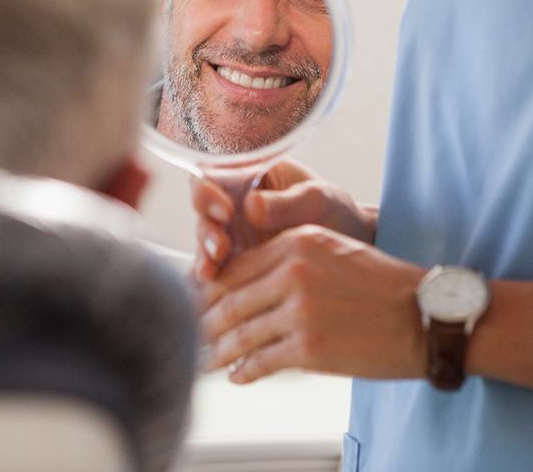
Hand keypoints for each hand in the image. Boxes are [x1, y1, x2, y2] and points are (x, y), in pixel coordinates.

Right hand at [192, 160, 377, 280]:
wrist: (348, 246)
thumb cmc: (332, 211)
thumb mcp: (316, 200)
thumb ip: (285, 203)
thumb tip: (251, 206)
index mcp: (247, 174)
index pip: (213, 174)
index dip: (209, 191)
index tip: (226, 210)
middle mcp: (232, 202)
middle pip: (202, 210)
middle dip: (206, 229)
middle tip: (220, 248)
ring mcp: (231, 232)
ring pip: (204, 240)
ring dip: (205, 255)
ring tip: (212, 271)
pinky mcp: (235, 261)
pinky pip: (215, 266)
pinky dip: (211, 277)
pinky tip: (212, 287)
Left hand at [200, 224, 424, 382]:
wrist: (426, 315)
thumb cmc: (380, 284)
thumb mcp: (331, 251)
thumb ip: (287, 261)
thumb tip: (245, 286)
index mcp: (296, 241)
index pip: (236, 267)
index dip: (209, 289)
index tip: (196, 302)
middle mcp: (293, 271)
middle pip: (230, 299)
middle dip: (204, 321)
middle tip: (190, 333)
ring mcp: (300, 310)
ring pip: (240, 332)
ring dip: (217, 350)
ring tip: (203, 359)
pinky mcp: (310, 347)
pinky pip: (262, 360)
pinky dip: (244, 370)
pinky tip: (237, 376)